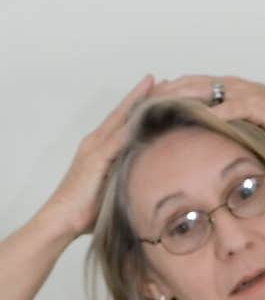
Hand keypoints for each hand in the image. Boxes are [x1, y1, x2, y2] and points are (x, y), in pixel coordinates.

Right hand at [42, 75, 154, 238]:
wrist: (62, 219)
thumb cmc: (87, 214)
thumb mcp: (114, 191)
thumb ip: (128, 182)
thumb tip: (151, 187)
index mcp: (101, 149)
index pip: (125, 121)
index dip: (142, 106)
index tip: (159, 91)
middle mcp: (97, 142)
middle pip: (125, 113)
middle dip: (145, 95)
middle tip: (166, 80)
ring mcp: (96, 148)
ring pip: (123, 118)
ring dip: (141, 102)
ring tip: (159, 85)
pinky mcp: (96, 159)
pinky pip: (119, 139)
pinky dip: (133, 124)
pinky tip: (148, 113)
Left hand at [151, 74, 264, 142]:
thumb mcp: (252, 124)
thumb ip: (232, 127)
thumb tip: (214, 142)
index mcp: (227, 89)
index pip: (190, 86)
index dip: (167, 92)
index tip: (145, 103)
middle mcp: (230, 86)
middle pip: (188, 84)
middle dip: (163, 93)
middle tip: (139, 105)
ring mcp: (241, 93)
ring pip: (201, 91)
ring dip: (178, 99)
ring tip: (155, 110)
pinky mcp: (254, 105)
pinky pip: (226, 109)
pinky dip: (208, 115)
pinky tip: (191, 124)